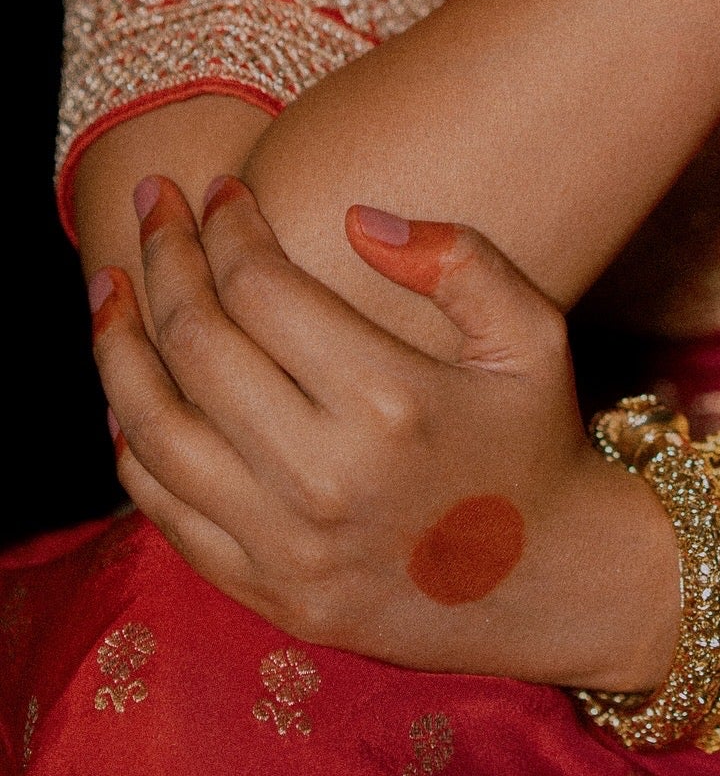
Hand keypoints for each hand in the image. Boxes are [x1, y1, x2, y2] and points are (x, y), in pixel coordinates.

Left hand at [90, 176, 679, 689]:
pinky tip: (128, 385)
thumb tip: (356, 217)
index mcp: (391, 399)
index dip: (229, 226)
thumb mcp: (533, 334)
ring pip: (155, 426)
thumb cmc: (535, 438)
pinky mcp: (265, 591)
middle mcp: (325, 475)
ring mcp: (285, 543)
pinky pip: (163, 507)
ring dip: (119, 344)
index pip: (263, 288)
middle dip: (164, 257)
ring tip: (111, 286)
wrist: (549, 584)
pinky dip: (130, 439)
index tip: (222, 187)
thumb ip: (462, 260)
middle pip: (197, 343)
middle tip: (155, 204)